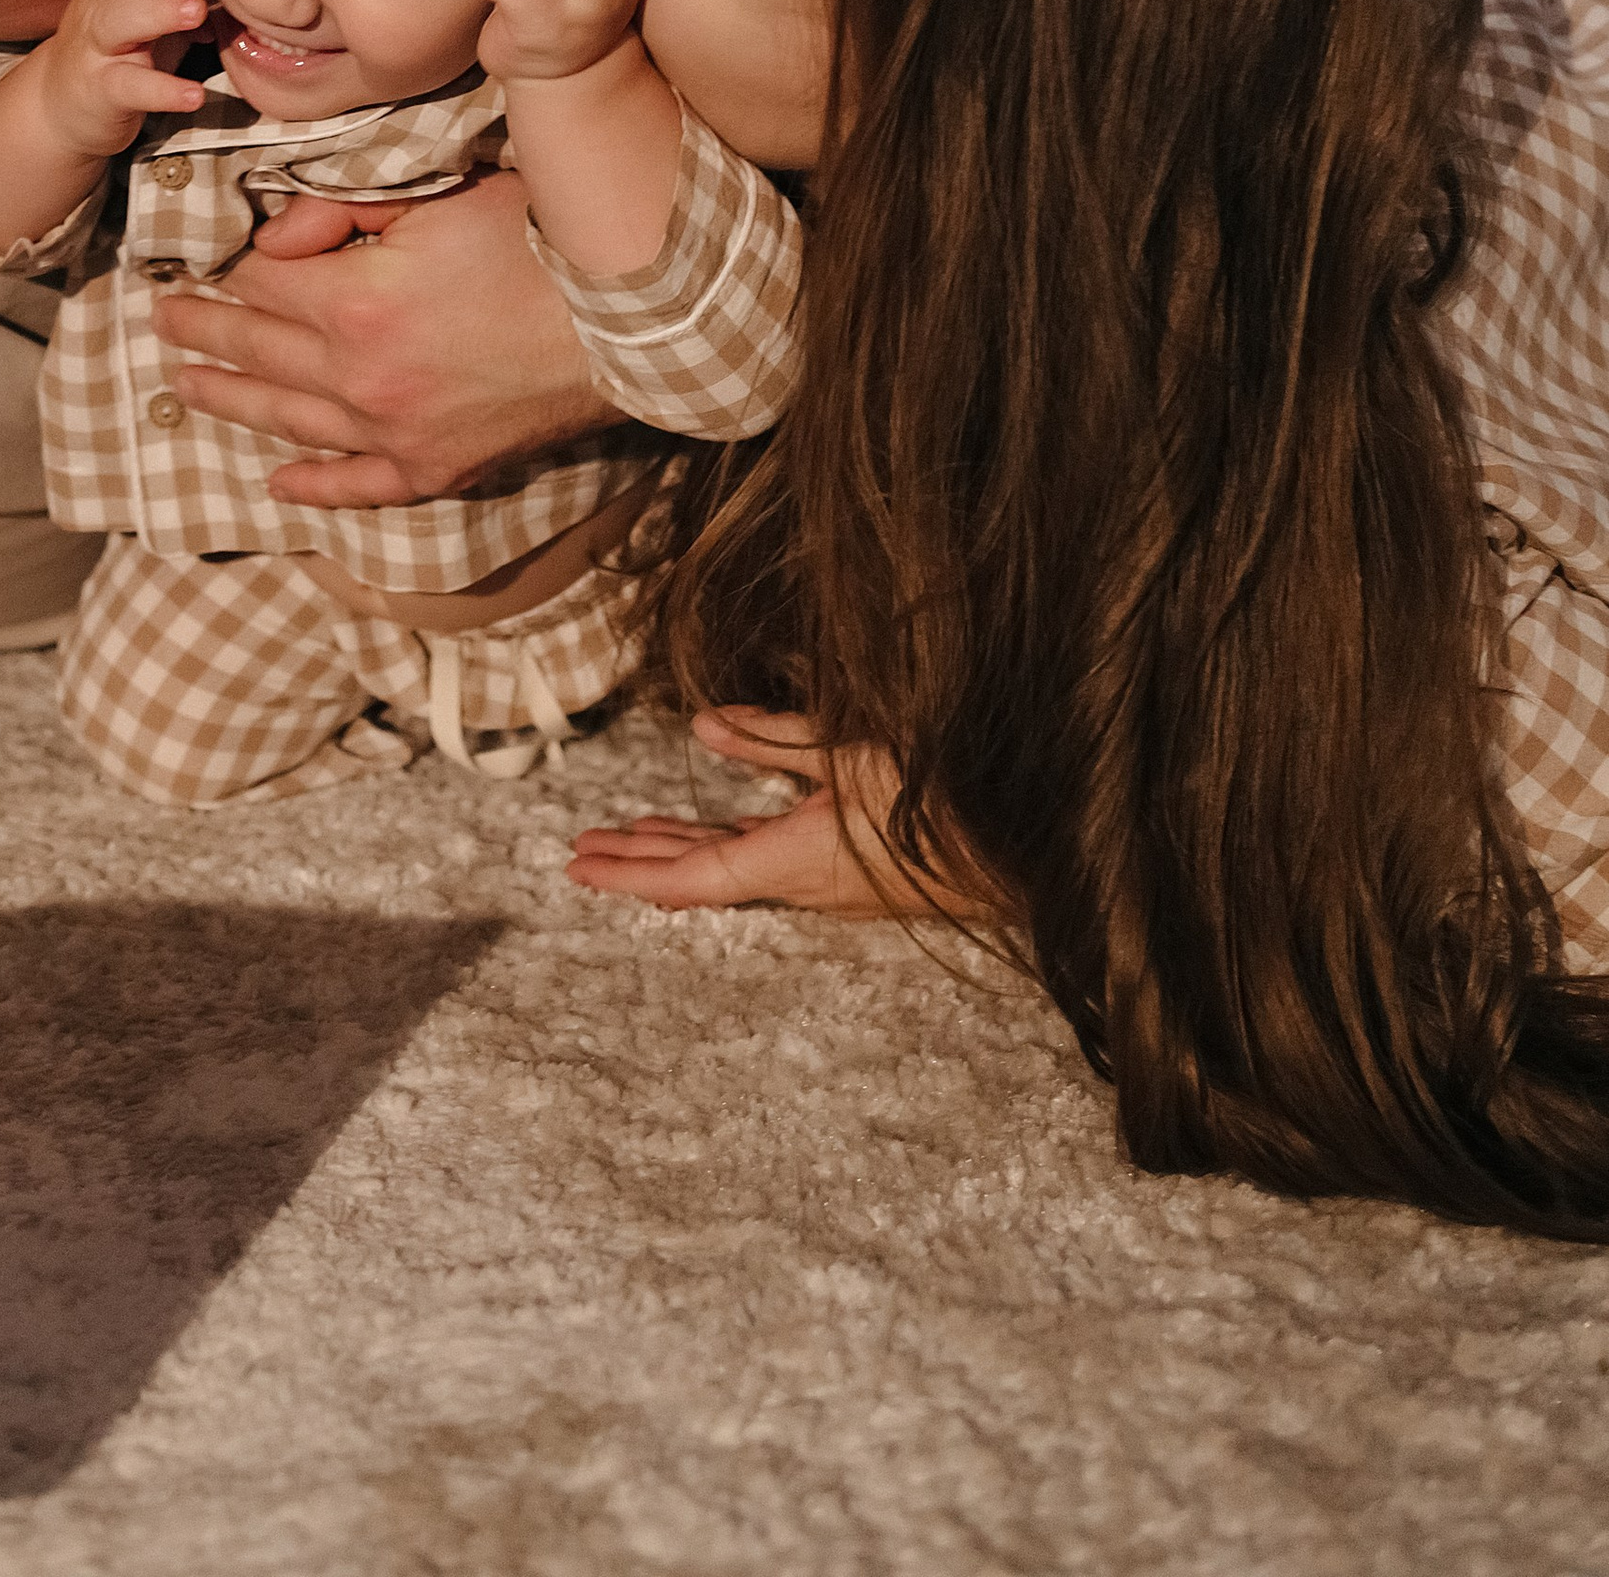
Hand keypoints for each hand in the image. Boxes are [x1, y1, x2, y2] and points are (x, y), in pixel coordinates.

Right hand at [30, 0, 211, 160]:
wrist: (59, 110)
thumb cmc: (117, 55)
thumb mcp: (143, 16)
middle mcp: (98, 10)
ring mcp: (95, 51)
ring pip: (118, 23)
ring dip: (159, 12)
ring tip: (198, 11)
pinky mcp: (100, 93)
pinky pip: (130, 88)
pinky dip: (163, 90)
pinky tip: (194, 94)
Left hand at [149, 169, 605, 503]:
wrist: (629, 329)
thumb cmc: (538, 244)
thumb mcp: (439, 199)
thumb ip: (346, 213)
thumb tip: (276, 238)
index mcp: (355, 305)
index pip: (263, 282)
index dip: (230, 263)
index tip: (201, 254)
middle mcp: (360, 381)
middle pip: (259, 349)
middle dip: (204, 328)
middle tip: (162, 317)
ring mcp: (395, 435)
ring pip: (289, 420)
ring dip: (230, 399)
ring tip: (185, 384)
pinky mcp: (435, 471)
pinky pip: (358, 487)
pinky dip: (314, 487)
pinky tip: (277, 483)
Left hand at [567, 710, 964, 917]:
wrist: (1032, 854)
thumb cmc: (947, 799)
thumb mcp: (859, 753)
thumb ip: (775, 738)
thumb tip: (703, 728)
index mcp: (797, 862)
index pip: (694, 877)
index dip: (632, 871)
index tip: (578, 865)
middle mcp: (806, 884)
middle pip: (705, 875)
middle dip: (641, 858)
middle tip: (582, 850)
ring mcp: (832, 882)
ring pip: (738, 865)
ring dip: (684, 848)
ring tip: (632, 834)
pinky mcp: (856, 869)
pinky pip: (772, 860)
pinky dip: (730, 843)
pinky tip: (718, 830)